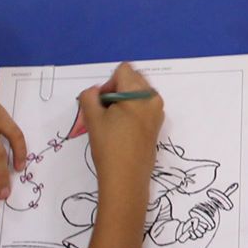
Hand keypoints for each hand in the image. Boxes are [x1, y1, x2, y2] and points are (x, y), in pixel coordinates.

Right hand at [80, 64, 162, 200]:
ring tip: (113, 122)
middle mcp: (153, 98)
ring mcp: (158, 111)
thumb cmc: (108, 146)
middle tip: (106, 112)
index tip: (103, 103)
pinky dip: (132, 110)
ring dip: (123, 100)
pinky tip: (122, 129)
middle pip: (132, 79)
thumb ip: (89, 96)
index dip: (109, 83)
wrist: (126, 178)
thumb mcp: (92, 118)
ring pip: (138, 92)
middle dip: (116, 90)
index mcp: (139, 93)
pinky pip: (143, 106)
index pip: (123, 70)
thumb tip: (97, 91)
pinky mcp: (157, 123)